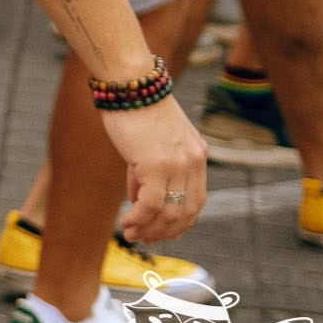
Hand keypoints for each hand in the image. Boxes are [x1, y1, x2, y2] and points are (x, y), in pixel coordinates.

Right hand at [102, 95, 206, 243]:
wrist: (131, 83)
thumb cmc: (136, 108)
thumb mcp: (152, 142)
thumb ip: (151, 171)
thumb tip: (139, 200)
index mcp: (197, 155)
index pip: (196, 201)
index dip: (179, 223)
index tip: (161, 233)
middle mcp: (194, 162)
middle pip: (186, 212)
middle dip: (164, 232)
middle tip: (144, 239)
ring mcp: (178, 164)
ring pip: (169, 212)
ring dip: (149, 229)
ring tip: (130, 234)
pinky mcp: (156, 164)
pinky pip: (151, 203)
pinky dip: (139, 218)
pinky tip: (125, 223)